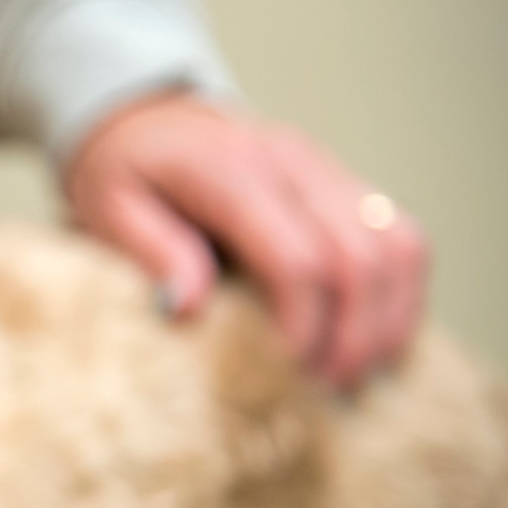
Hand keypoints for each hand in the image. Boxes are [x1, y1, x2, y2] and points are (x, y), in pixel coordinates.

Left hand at [65, 94, 427, 387]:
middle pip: (361, 258)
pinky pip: (400, 236)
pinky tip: (372, 337)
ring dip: (388, 318)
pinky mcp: (344, 183)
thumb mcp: (107, 207)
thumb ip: (149, 251)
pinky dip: (399, 292)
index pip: (297, 260)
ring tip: (355, 373)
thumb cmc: (122, 170)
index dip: (302, 329)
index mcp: (232, 172)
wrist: (143, 116)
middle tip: (326, 392)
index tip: (286, 375)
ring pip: (399, 244)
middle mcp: (293, 163)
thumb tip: (186, 308)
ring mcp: (327, 169)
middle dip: (352, 336)